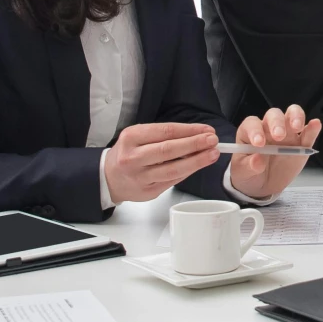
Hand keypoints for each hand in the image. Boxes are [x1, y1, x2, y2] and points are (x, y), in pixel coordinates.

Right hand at [103, 121, 221, 204]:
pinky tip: (197, 165)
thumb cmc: (128, 153)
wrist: (109, 177)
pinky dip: (187, 172)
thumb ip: (163, 135)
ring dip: (196, 161)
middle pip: (169, 150)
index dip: (189, 130)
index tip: (206, 129)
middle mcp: (133, 157)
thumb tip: (196, 135)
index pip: (165, 131)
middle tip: (213, 141)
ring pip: (173, 169)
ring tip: (212, 154)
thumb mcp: (138, 136)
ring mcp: (140, 177)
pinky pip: (172, 181)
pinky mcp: (147, 192)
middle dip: (195, 144)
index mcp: (131, 138)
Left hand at [227, 106, 322, 199]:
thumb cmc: (249, 173)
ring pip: (292, 115)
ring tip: (297, 127)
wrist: (262, 186)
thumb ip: (248, 166)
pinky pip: (308, 133)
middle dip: (277, 123)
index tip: (259, 143)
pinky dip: (312, 128)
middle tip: (279, 136)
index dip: (255, 130)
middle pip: (274, 115)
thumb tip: (257, 160)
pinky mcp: (301, 144)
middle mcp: (269, 128)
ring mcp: (287, 134)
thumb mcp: (243, 173)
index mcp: (251, 132)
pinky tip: (315, 125)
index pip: (252, 124)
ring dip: (295, 117)